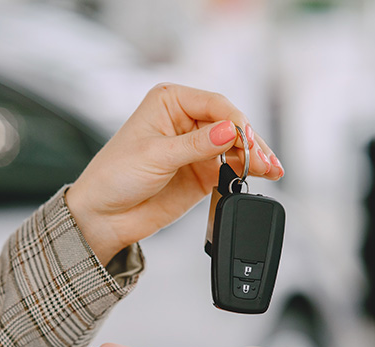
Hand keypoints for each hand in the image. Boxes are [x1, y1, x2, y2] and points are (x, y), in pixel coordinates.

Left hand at [66, 83, 282, 264]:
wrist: (103, 216)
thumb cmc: (114, 176)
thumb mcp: (155, 156)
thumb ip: (196, 145)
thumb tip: (231, 130)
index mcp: (169, 101)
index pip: (214, 103)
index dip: (235, 120)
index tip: (247, 138)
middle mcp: (185, 120)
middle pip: (231, 124)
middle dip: (250, 141)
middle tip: (262, 161)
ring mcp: (196, 147)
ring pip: (236, 147)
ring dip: (255, 158)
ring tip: (271, 171)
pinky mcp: (202, 173)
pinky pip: (232, 168)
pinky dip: (248, 173)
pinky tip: (262, 176)